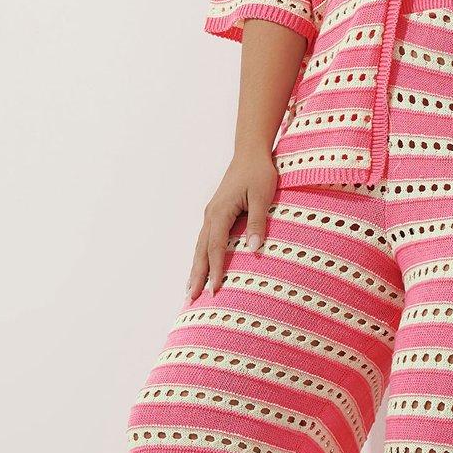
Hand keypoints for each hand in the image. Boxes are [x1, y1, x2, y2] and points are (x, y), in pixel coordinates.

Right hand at [185, 148, 278, 302]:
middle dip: (196, 276)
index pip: (216, 247)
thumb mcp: (263, 195)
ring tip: (190, 291)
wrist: (250, 153)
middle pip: (201, 251)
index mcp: (220, 211)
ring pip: (200, 247)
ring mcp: (211, 215)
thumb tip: (255, 249)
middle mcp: (211, 215)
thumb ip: (259, 221)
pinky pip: (205, 241)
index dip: (216, 269)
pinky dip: (201, 257)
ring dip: (195, 269)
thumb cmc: (259, 172)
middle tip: (190, 299)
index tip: (215, 289)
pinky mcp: (216, 214)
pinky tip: (201, 268)